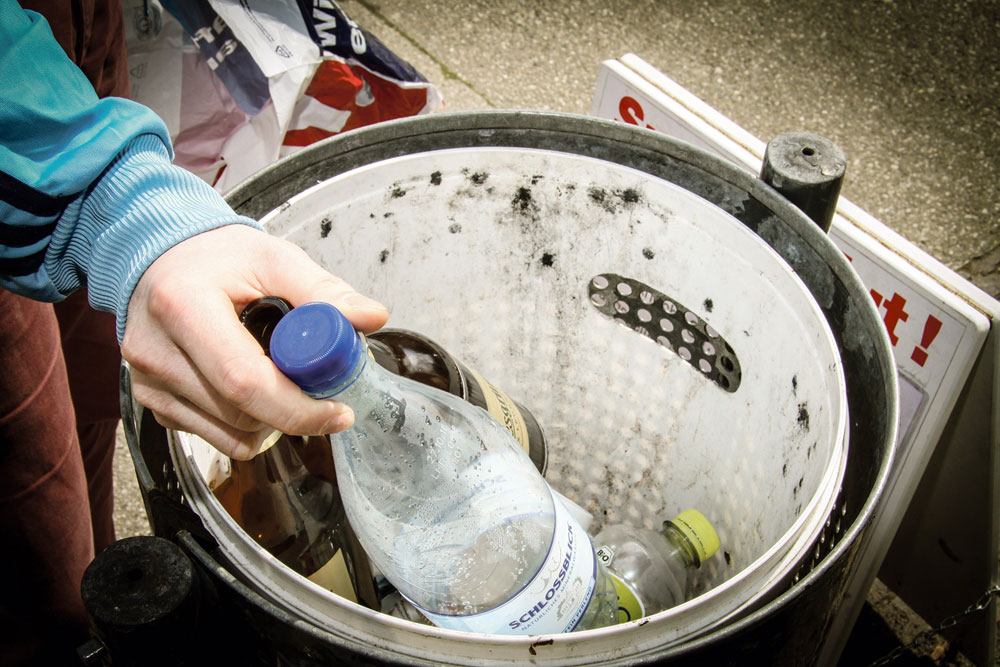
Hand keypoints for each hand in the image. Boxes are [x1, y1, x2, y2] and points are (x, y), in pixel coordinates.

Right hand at [122, 225, 387, 459]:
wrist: (160, 258)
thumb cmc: (217, 258)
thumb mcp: (274, 259)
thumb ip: (323, 290)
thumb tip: (371, 316)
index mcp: (182, 306)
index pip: (245, 381)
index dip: (299, 408)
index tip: (338, 410)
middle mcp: (155, 351)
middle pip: (241, 414)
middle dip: (292, 411)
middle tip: (317, 385)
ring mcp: (147, 382)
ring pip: (230, 435)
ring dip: (269, 420)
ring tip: (279, 377)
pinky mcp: (151, 402)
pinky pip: (213, 436)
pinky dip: (244, 422)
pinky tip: (250, 385)